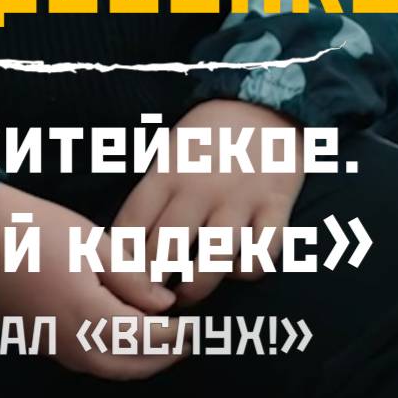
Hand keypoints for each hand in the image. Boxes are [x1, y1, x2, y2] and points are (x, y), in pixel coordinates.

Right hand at [0, 182, 188, 379]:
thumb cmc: (31, 229)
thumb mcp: (91, 242)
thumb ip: (132, 277)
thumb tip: (165, 303)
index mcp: (90, 317)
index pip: (148, 339)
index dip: (178, 334)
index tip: (200, 323)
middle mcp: (72, 345)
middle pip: (131, 366)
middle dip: (164, 355)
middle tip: (189, 338)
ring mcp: (52, 348)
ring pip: (108, 368)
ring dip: (139, 360)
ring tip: (162, 338)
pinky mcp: (39, 343)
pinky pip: (86, 361)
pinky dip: (112, 355)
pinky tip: (122, 333)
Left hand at [102, 100, 304, 310]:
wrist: (267, 99)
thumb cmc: (210, 132)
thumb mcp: (171, 148)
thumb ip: (152, 190)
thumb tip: (124, 240)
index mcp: (168, 170)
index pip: (131, 228)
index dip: (121, 262)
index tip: (122, 278)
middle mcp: (202, 187)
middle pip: (165, 252)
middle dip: (152, 285)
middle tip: (149, 298)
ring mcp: (241, 200)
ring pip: (211, 264)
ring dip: (195, 289)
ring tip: (185, 295)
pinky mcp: (276, 208)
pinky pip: (259, 258)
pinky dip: (246, 271)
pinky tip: (236, 267)